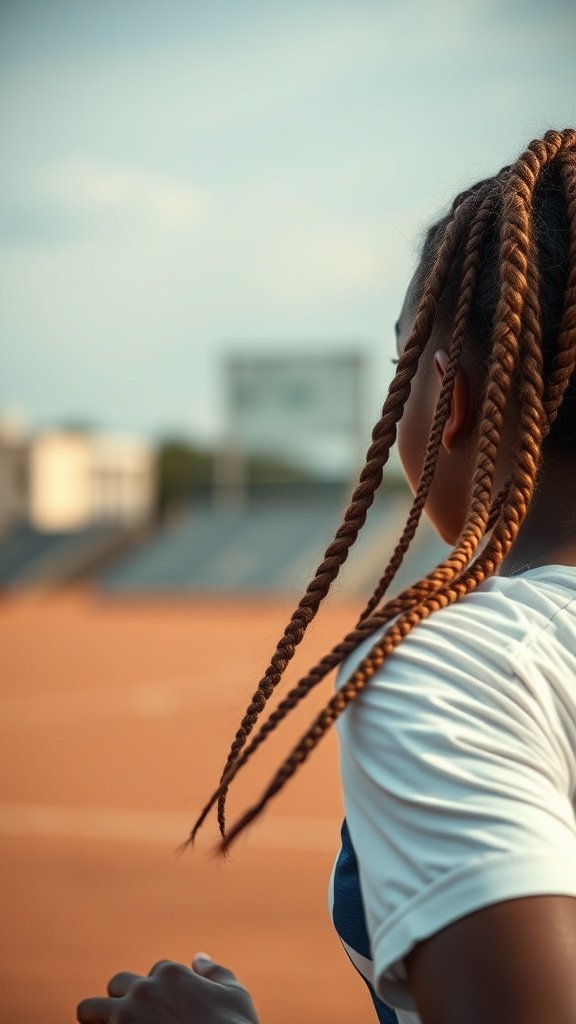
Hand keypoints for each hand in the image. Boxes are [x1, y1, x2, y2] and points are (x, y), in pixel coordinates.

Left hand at [76, 953, 259, 1023]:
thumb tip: (199, 957)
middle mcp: (143, 992)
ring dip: (96, 1018)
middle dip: (125, 998)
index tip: (172, 1012)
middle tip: (136, 1022)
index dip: (165, 991)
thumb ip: (216, 973)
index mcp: (171, 975)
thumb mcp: (236, 997)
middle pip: (118, 983)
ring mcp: (124, 1020)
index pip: (158, 970)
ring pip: (88, 1009)